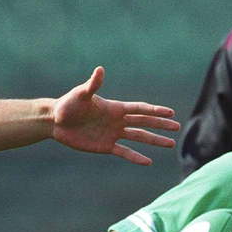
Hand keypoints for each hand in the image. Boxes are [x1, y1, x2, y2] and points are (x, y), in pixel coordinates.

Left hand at [51, 67, 180, 164]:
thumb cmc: (67, 105)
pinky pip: (125, 152)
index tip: (170, 113)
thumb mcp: (81, 95)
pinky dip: (136, 157)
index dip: (155, 111)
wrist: (55, 121)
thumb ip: (93, 85)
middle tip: (177, 127)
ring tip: (170, 144)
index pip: (140, 109)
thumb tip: (100, 69)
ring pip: (139, 138)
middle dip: (161, 125)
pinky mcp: (106, 146)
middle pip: (144, 123)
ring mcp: (113, 134)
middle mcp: (117, 121)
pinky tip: (148, 161)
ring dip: (154, 141)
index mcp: (115, 108)